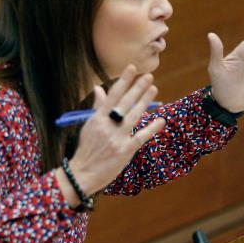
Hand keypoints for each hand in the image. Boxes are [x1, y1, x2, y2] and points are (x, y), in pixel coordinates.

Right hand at [58, 65, 165, 202]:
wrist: (82, 174)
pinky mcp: (125, 151)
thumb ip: (97, 108)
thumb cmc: (86, 150)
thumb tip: (98, 89)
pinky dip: (151, 128)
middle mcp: (107, 126)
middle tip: (149, 76)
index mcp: (97, 118)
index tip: (132, 68)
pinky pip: (141, 137)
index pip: (112, 95)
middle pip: (125, 103)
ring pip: (134, 116)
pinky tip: (160, 120)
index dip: (123, 81)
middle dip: (138, 88)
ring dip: (145, 101)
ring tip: (154, 89)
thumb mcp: (89, 126)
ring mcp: (117, 138)